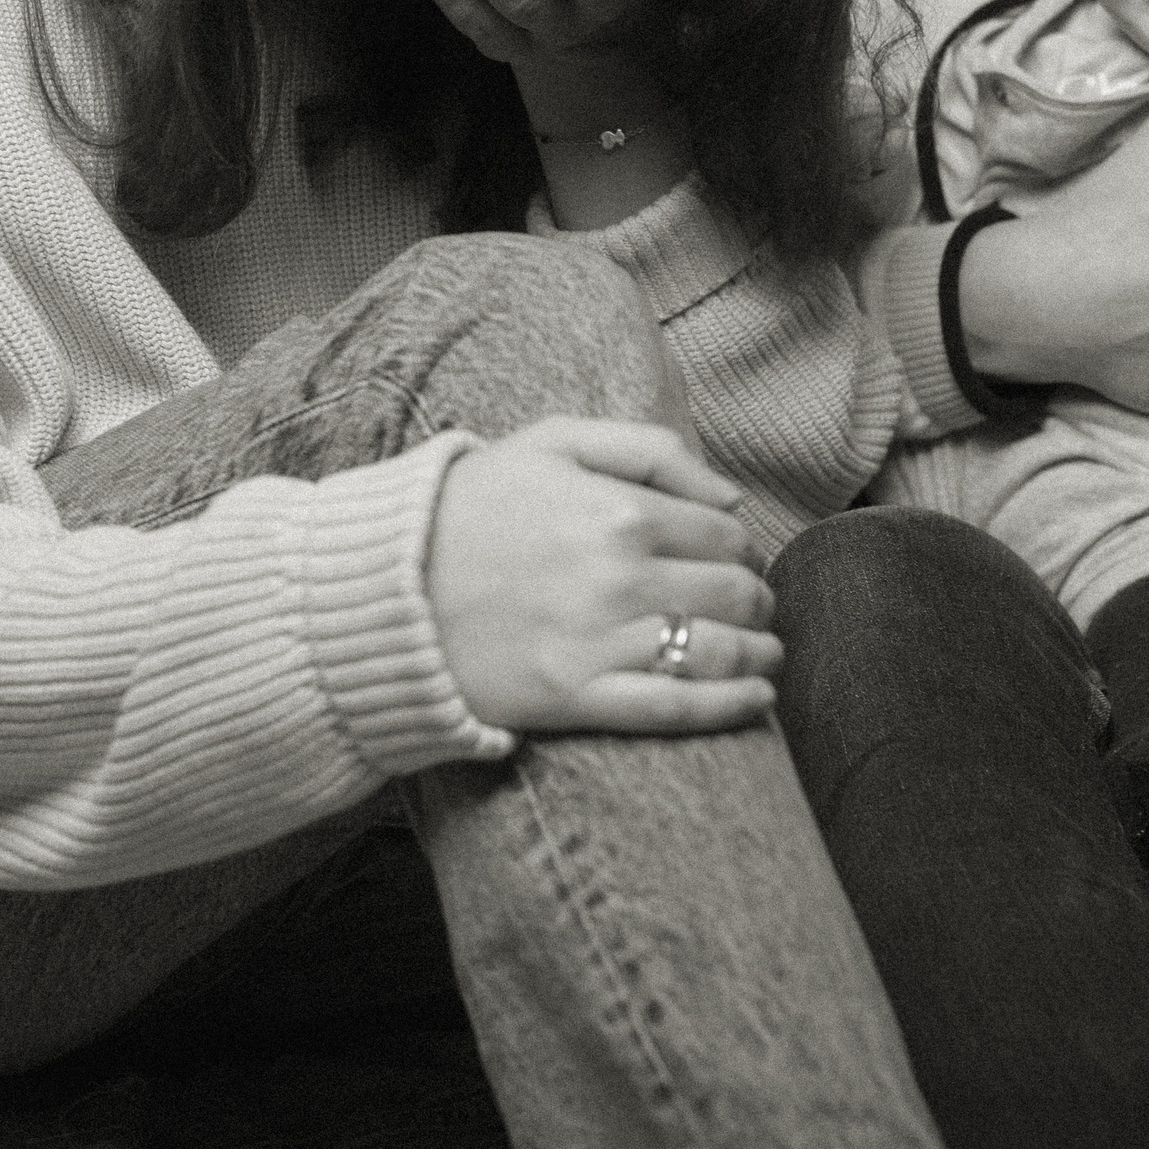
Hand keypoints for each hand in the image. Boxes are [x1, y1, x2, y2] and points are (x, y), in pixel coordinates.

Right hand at [426, 418, 778, 735]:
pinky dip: (730, 706)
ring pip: (718, 650)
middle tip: (750, 605)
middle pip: (733, 591)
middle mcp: (622, 576)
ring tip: (765, 654)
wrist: (383, 586)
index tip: (732, 557)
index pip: (725, 533)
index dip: (740, 546)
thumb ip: (648, 450)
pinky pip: (675, 707)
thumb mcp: (552, 441)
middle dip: (754, 599)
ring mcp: (601, 640)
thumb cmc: (471, 506)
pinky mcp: (576, 697)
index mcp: (621, 509)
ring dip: (759, 652)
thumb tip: (730, 494)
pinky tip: (756, 700)